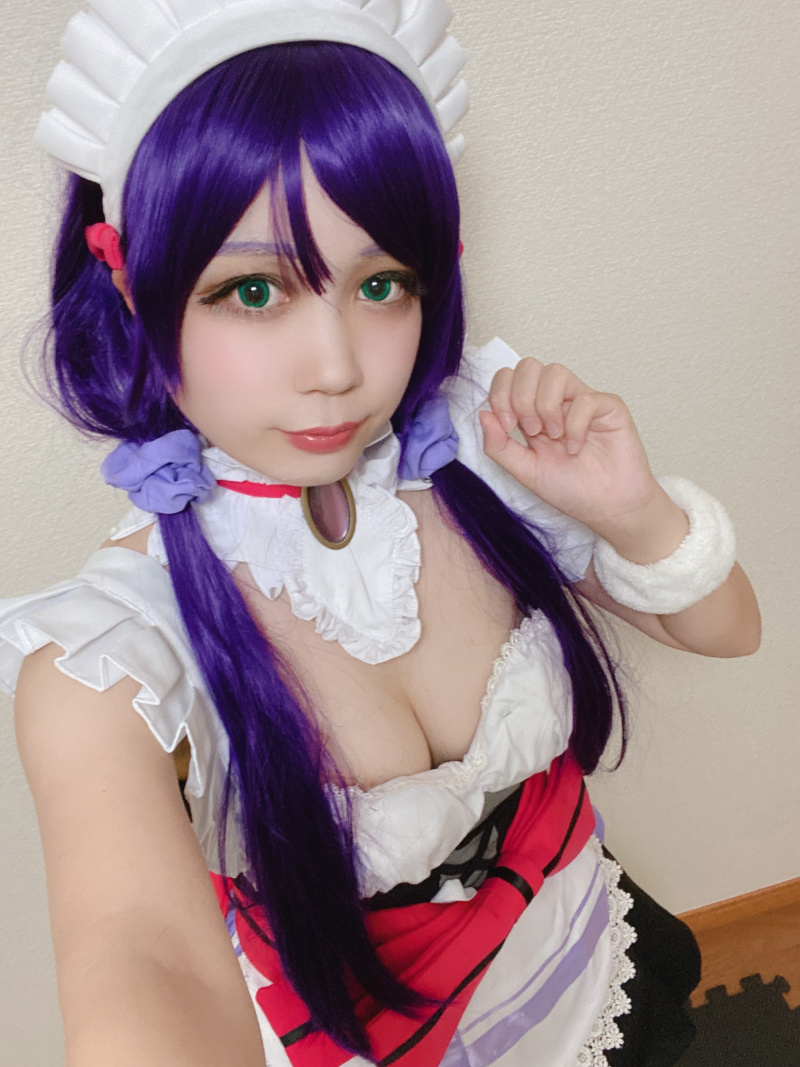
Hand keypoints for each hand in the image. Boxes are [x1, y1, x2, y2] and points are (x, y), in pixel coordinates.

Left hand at [479, 358, 663, 541]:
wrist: (607, 509)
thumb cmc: (570, 490)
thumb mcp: (524, 471)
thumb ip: (499, 446)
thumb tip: (483, 415)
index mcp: (532, 412)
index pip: (508, 378)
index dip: (500, 394)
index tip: (507, 426)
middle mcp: (556, 401)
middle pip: (529, 366)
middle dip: (520, 397)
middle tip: (530, 431)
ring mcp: (582, 401)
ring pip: (555, 372)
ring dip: (546, 405)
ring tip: (553, 436)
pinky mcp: (609, 407)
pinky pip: (585, 398)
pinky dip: (575, 425)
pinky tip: (576, 447)